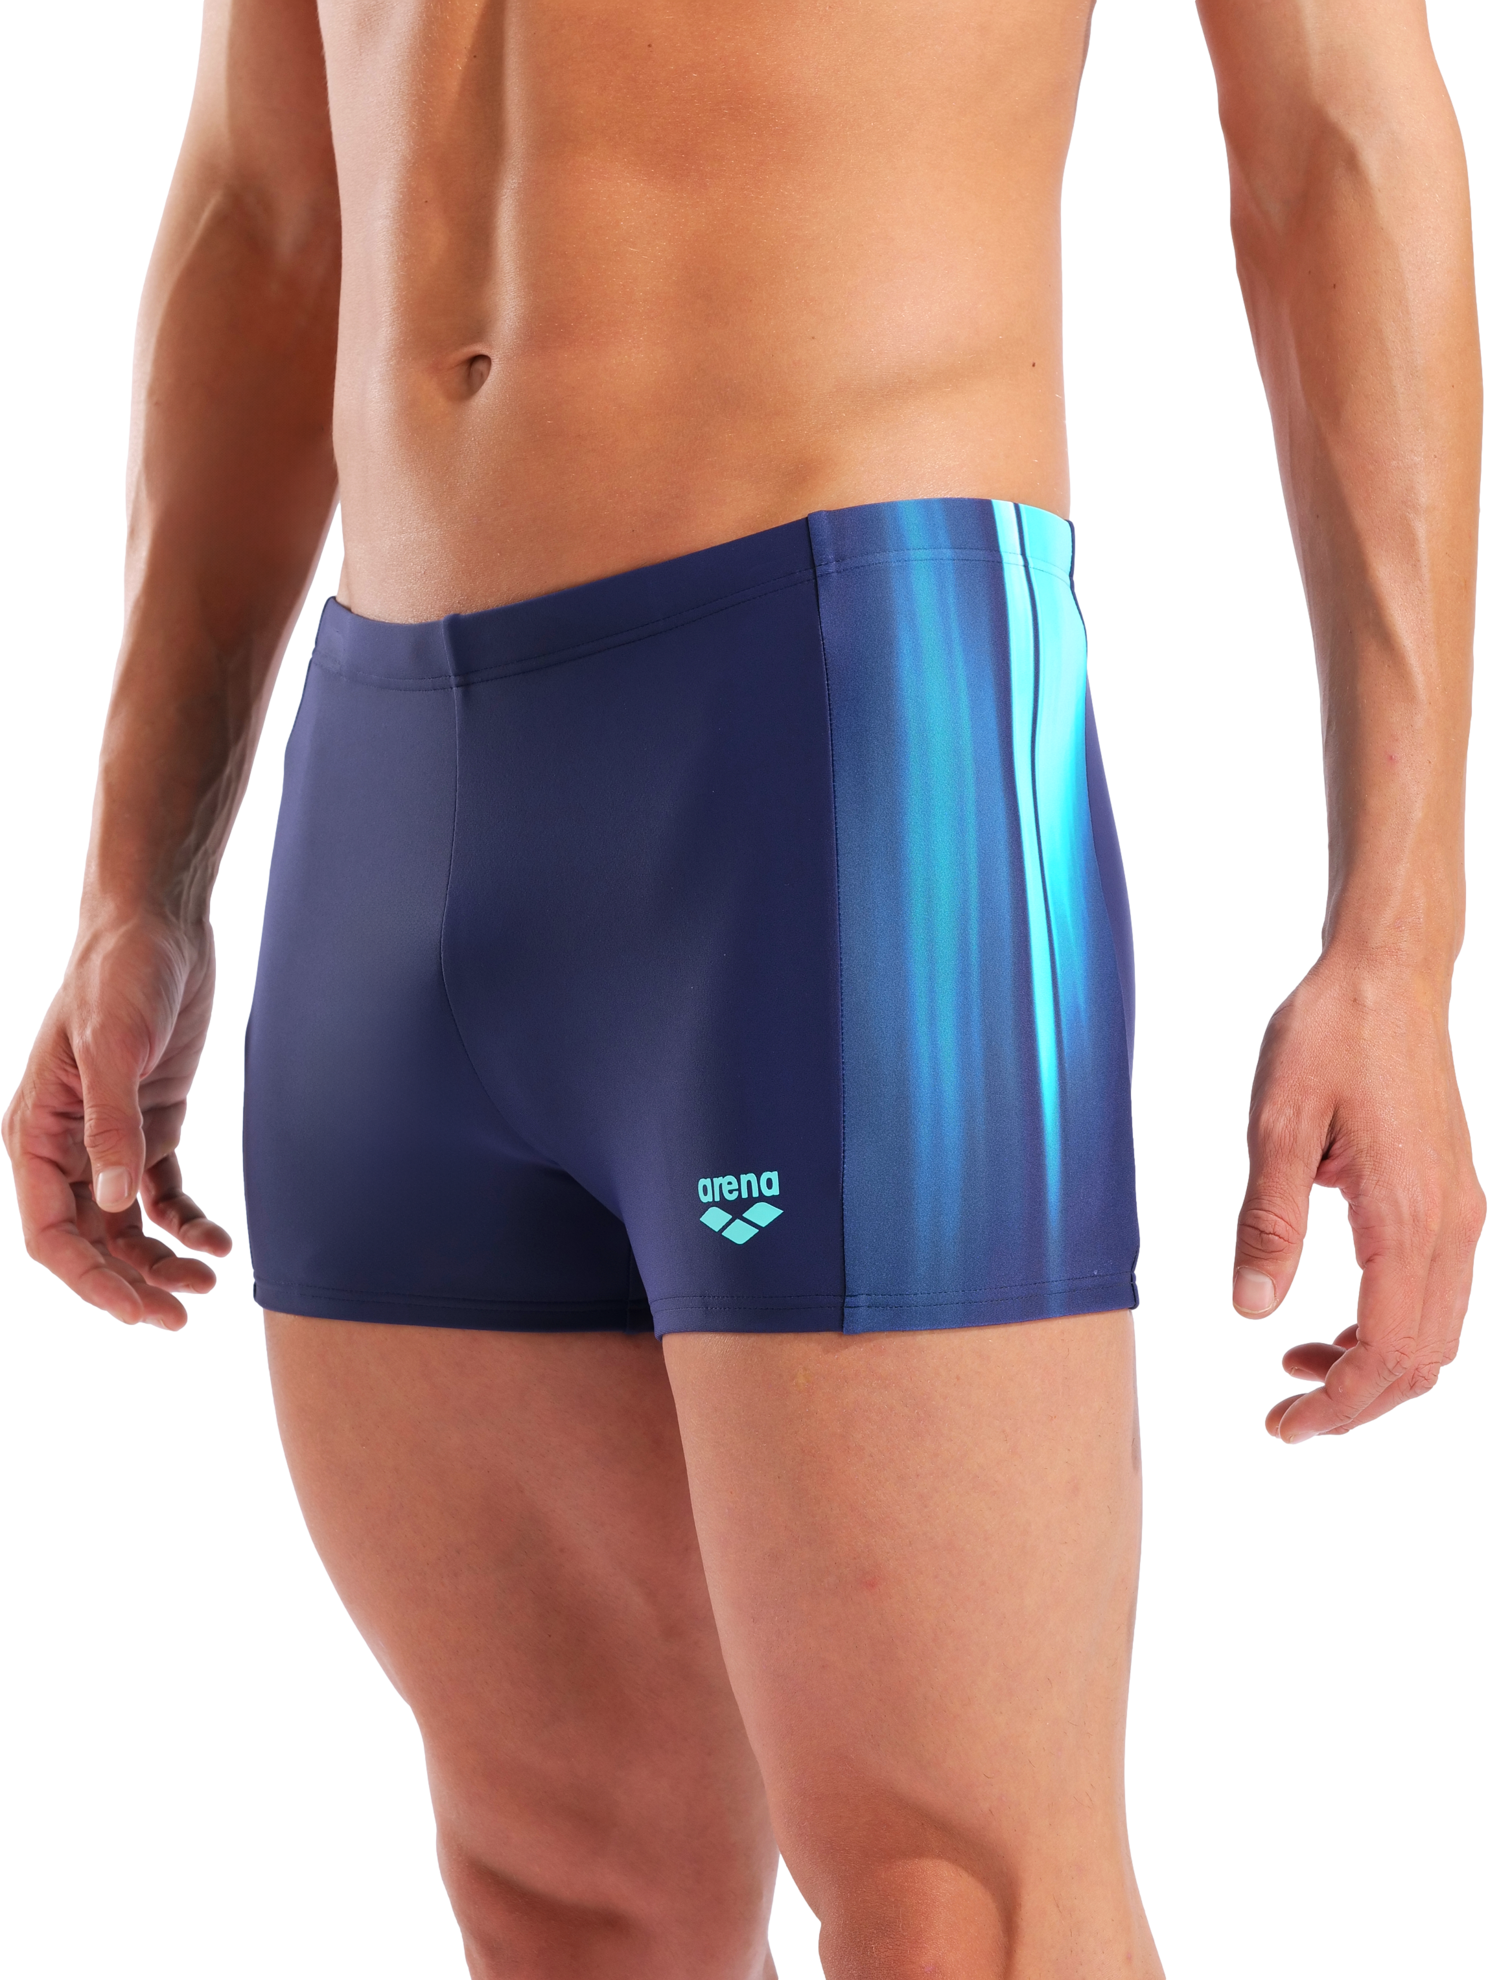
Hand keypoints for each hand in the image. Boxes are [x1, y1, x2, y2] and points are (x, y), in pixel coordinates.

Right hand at [2, 916, 234, 1330]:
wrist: (159, 926)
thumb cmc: (121, 976)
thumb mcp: (113, 1047)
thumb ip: (112, 1126)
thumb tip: (113, 1201)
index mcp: (33, 1134)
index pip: (48, 1234)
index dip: (89, 1281)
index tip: (136, 1311)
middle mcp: (64, 1145)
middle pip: (89, 1241)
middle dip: (129, 1284)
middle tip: (179, 1318)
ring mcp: (109, 1137)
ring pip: (125, 1226)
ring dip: (160, 1260)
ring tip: (207, 1284)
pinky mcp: (151, 1124)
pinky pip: (161, 1194)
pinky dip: (186, 1224)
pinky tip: (220, 1243)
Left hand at [1228, 953, 1483, 1444]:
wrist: (1389, 975)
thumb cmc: (1330, 1036)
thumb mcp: (1277, 1123)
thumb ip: (1267, 1222)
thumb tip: (1251, 1309)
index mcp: (1406, 1217)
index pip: (1385, 1353)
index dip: (1337, 1406)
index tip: (1282, 1427)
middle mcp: (1450, 1225)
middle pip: (1424, 1361)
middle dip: (1358, 1404)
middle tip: (1286, 1418)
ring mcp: (1461, 1212)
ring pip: (1438, 1334)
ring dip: (1375, 1368)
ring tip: (1300, 1366)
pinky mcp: (1455, 1196)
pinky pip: (1437, 1294)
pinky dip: (1391, 1328)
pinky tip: (1332, 1316)